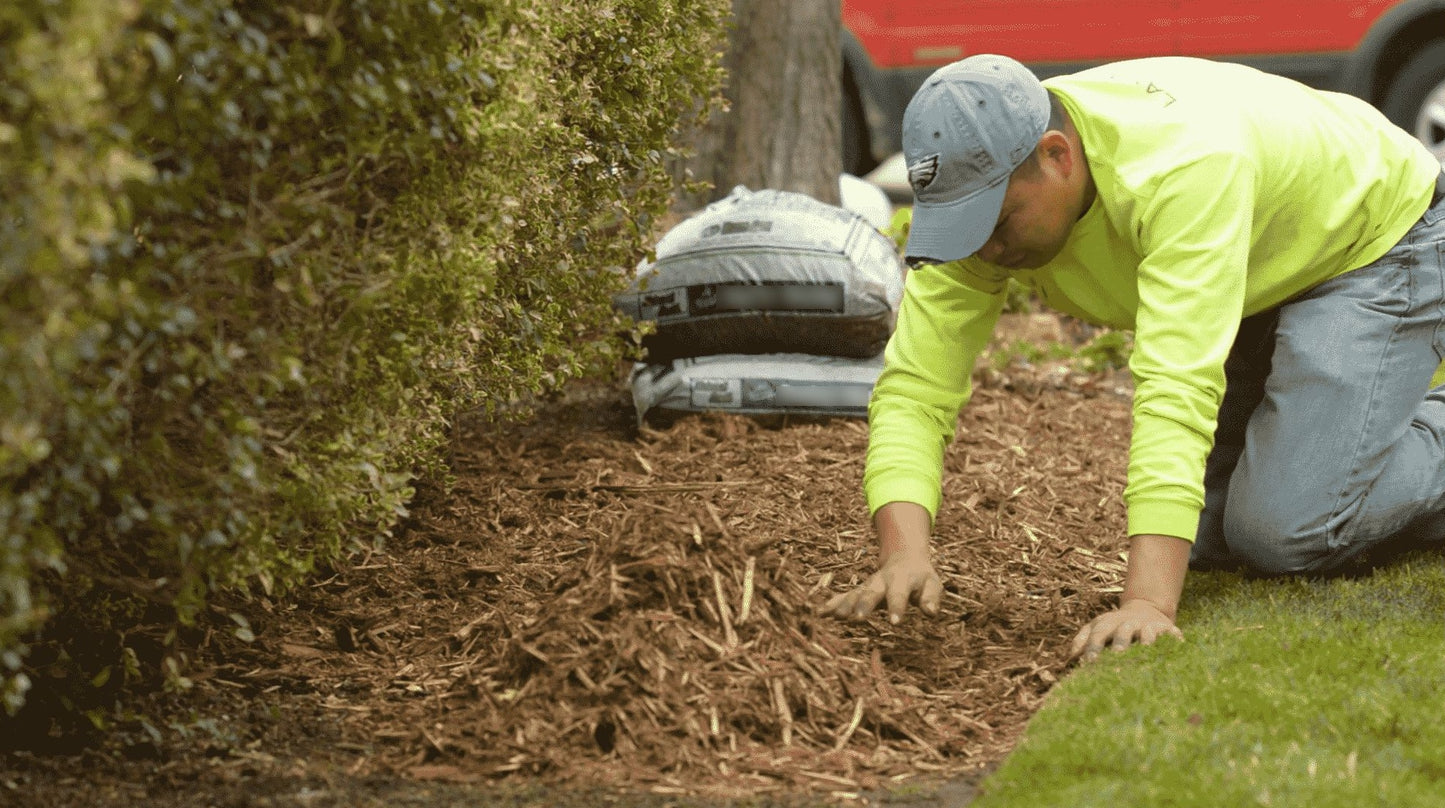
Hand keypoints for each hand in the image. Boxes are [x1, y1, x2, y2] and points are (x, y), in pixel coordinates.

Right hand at [820, 547, 942, 623]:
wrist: (904, 558)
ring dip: (845, 605)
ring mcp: (868, 585)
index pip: (900, 594)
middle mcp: (881, 581)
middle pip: (871, 592)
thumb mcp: (932, 584)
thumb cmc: (921, 577)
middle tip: (858, 619)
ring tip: (836, 616)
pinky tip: (820, 613)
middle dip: (864, 604)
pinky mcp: (859, 590)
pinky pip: (845, 596)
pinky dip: (833, 603)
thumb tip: (931, 613)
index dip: (897, 607)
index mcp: (901, 580)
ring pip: (855, 593)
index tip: (895, 623)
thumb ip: (931, 597)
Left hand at [1069, 598, 1183, 662]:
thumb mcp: (1097, 628)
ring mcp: (1147, 625)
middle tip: (1117, 659)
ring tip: (1145, 652)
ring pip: (1146, 633)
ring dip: (1145, 642)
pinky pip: (1171, 635)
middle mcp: (1127, 623)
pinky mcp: (1167, 628)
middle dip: (1119, 645)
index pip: (1098, 635)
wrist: (1146, 608)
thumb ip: (1082, 640)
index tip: (1088, 663)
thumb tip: (1068, 659)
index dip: (1093, 648)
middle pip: (1121, 632)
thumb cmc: (1115, 625)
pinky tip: (1176, 649)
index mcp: (1107, 623)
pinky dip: (1173, 641)